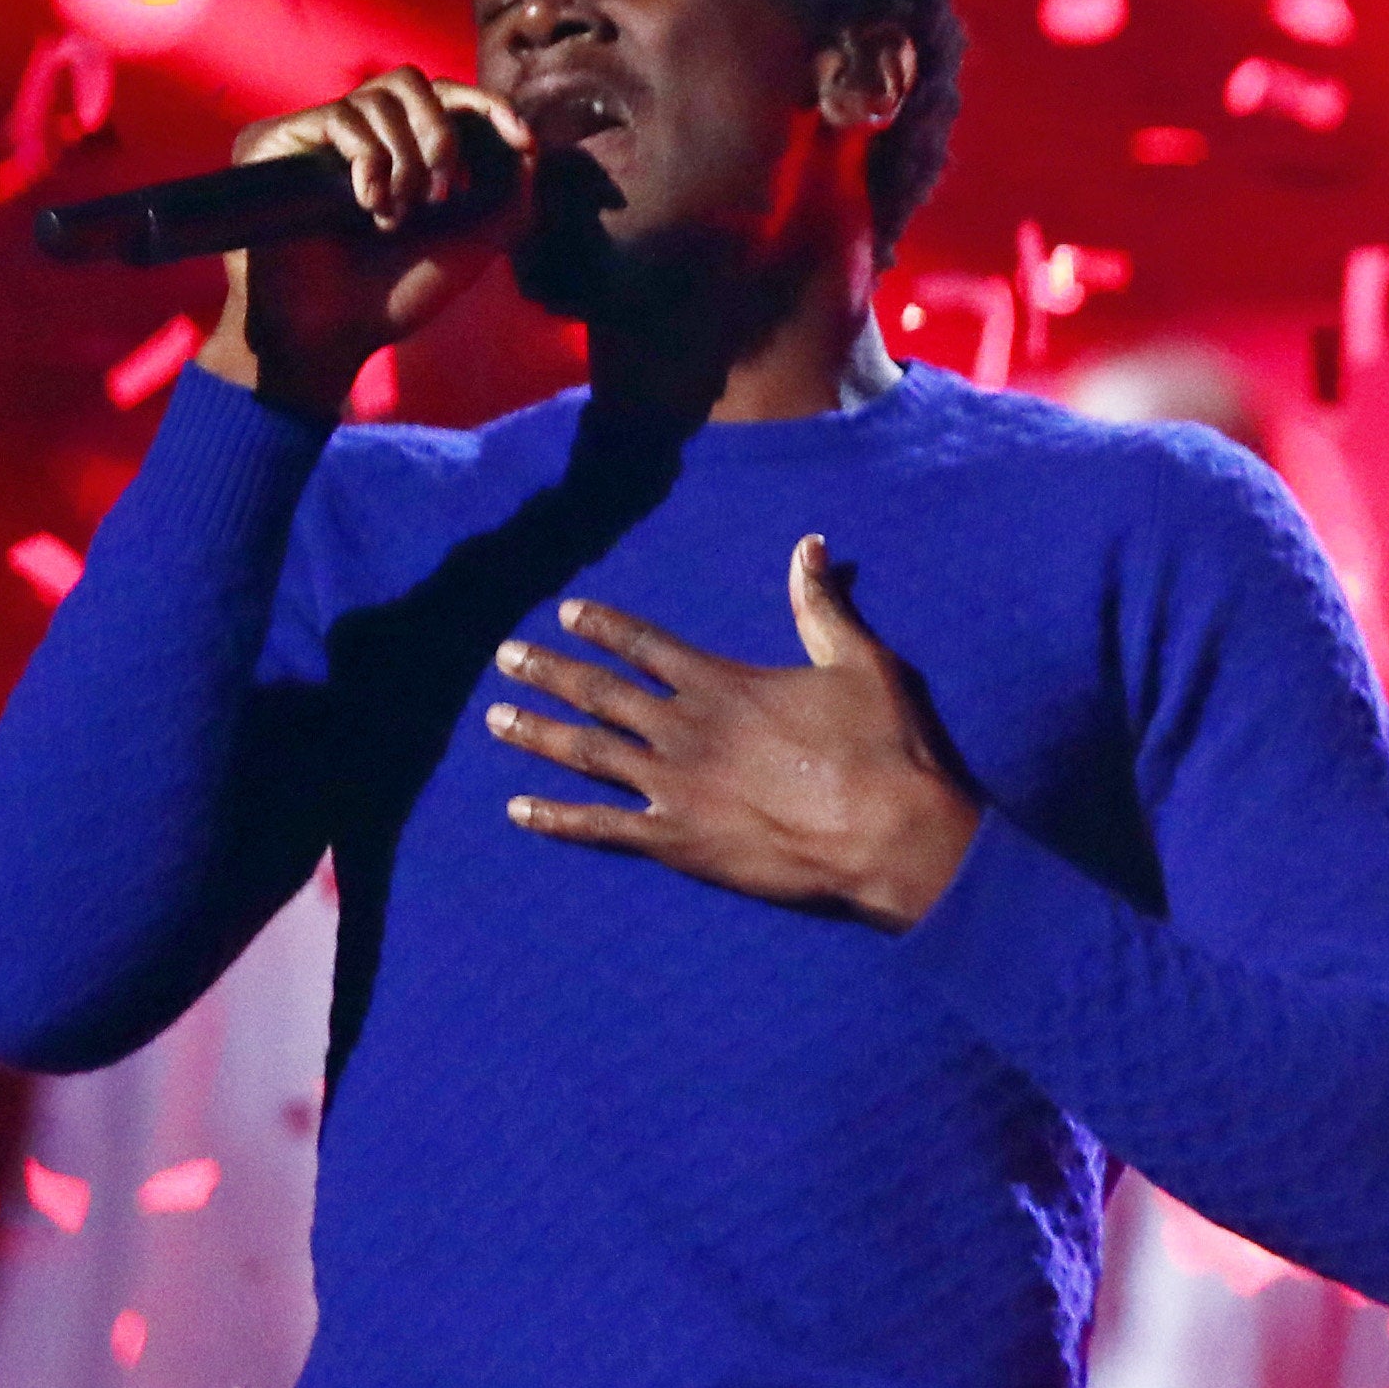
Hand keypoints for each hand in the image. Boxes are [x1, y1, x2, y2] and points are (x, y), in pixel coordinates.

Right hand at [198, 70, 524, 407]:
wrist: (337, 329)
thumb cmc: (402, 290)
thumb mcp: (480, 232)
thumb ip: (511, 179)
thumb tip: (524, 130)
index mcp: (401, 150)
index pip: (445, 96)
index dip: (487, 104)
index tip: (521, 136)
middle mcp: (357, 135)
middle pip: (414, 82)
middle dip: (442, 135)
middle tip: (438, 196)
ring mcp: (315, 136)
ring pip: (380, 99)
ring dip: (404, 161)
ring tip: (392, 216)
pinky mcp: (276, 139)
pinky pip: (342, 116)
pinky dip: (369, 159)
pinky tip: (367, 204)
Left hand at [486, 536, 984, 925]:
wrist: (891, 836)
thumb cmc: (884, 748)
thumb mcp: (861, 662)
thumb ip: (821, 607)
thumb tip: (809, 546)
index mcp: (723, 684)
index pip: (645, 646)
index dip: (603, 627)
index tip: (565, 613)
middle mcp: (685, 729)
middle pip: (600, 694)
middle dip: (549, 672)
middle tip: (505, 657)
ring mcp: (674, 787)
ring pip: (587, 753)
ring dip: (538, 733)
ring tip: (497, 718)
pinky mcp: (677, 841)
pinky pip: (600, 828)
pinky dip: (556, 818)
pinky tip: (517, 809)